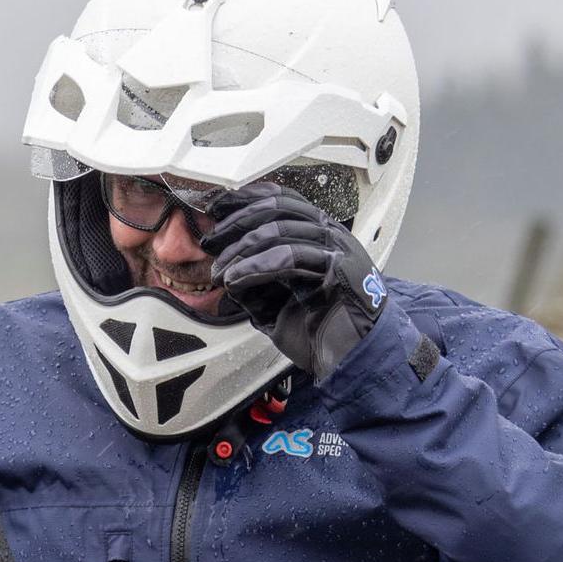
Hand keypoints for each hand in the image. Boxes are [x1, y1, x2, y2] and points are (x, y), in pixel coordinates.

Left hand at [202, 184, 387, 382]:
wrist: (353, 362)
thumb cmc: (320, 335)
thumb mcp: (275, 305)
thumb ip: (253, 285)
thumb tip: (225, 273)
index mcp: (317, 236)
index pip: (281, 200)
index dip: (245, 199)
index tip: (215, 210)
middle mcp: (330, 235)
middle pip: (277, 207)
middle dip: (236, 223)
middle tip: (210, 244)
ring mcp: (336, 249)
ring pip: (280, 229)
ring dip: (241, 250)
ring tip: (220, 272)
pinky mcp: (337, 268)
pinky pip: (290, 257)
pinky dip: (255, 266)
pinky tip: (236, 279)